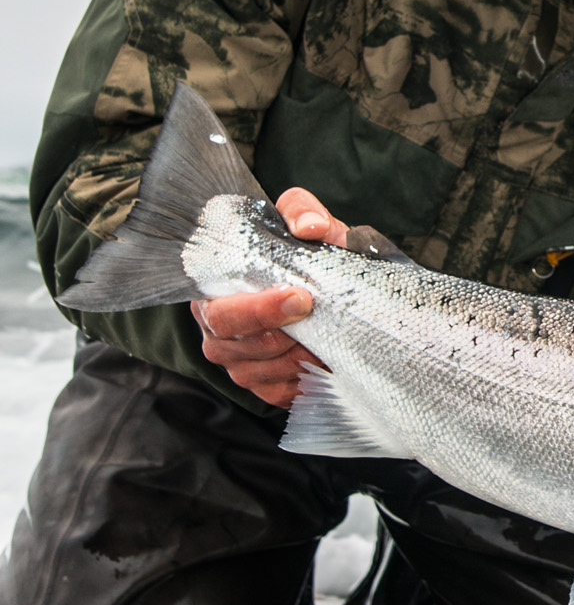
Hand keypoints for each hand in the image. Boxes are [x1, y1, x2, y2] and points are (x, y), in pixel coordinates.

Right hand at [193, 187, 348, 409]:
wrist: (328, 283)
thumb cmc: (305, 252)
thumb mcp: (304, 222)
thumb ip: (301, 211)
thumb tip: (309, 227)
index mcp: (214, 291)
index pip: (221, 311)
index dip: (258, 310)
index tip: (300, 297)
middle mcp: (217, 332)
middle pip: (235, 348)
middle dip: (281, 335)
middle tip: (317, 316)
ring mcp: (237, 363)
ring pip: (259, 373)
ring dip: (297, 356)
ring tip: (325, 334)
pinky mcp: (262, 386)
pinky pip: (279, 393)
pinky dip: (304, 378)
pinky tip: (322, 358)